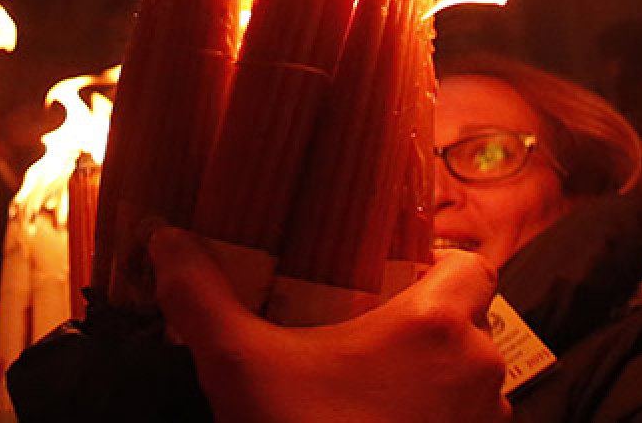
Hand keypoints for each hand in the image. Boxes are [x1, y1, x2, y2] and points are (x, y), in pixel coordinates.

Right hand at [153, 227, 507, 422]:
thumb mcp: (238, 364)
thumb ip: (200, 295)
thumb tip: (165, 237)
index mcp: (436, 324)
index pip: (471, 266)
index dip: (437, 266)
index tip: (392, 279)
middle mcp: (476, 370)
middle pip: (467, 323)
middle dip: (423, 326)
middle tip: (365, 333)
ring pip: (469, 379)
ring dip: (432, 377)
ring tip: (370, 386)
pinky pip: (463, 422)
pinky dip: (434, 419)